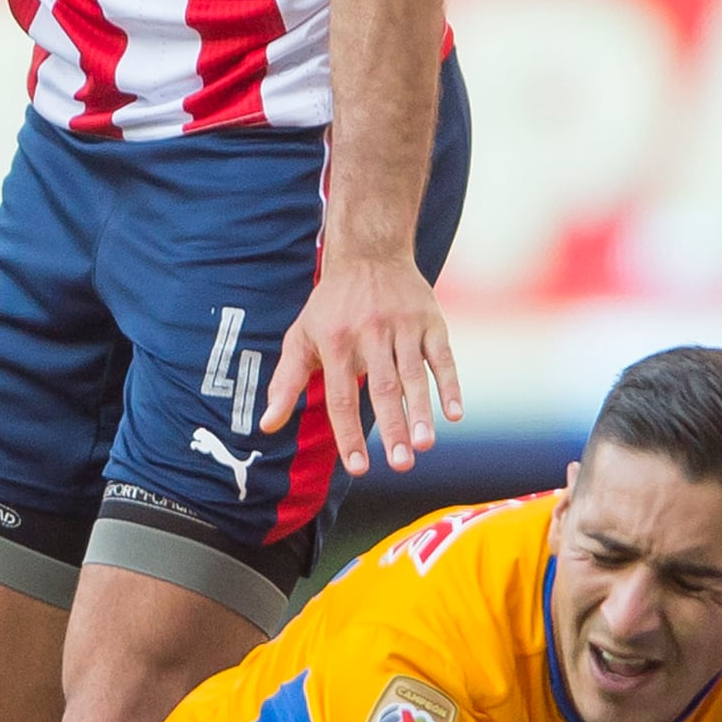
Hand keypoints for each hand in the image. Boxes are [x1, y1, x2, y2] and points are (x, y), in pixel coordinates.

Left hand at [260, 250, 459, 473]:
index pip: (341, 397)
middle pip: (382, 388)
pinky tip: (455, 414)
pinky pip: (443, 356)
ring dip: (422, 411)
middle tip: (401, 465)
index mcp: (335, 342)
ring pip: (414, 374)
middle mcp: (369, 333)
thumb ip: (286, 383)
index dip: (349, 434)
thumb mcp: (301, 337)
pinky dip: (451, 385)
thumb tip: (266, 426)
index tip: (359, 468)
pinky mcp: (431, 319)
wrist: (369, 253)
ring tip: (425, 445)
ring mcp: (403, 325)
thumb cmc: (331, 306)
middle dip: (393, 428)